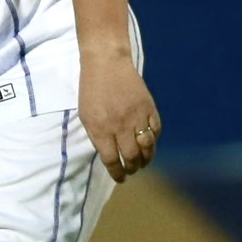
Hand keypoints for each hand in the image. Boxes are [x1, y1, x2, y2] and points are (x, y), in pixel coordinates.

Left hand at [80, 52, 160, 181]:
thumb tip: (110, 156)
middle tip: (131, 170)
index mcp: (100, 128)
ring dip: (146, 159)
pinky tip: (149, 144)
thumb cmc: (91, 90)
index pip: (111, 159)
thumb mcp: (86, 115)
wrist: (107, 63)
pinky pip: (156, 130)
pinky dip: (154, 140)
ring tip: (142, 163)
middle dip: (132, 168)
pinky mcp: (149, 107)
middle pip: (131, 156)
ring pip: (147, 146)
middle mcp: (120, 125)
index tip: (120, 179)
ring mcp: (137, 116)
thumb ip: (97, 136)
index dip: (117, 173)